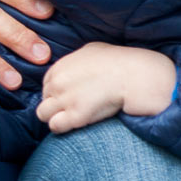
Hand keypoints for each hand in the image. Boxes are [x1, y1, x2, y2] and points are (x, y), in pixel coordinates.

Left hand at [37, 42, 174, 132]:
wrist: (137, 76)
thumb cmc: (122, 63)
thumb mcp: (94, 51)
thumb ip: (80, 60)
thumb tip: (81, 65)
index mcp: (61, 66)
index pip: (47, 84)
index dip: (58, 93)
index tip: (72, 98)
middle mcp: (58, 81)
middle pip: (45, 99)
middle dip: (56, 105)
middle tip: (75, 110)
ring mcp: (65, 98)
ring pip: (43, 114)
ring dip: (55, 118)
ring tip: (72, 120)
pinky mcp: (75, 115)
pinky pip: (55, 126)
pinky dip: (62, 128)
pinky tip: (76, 126)